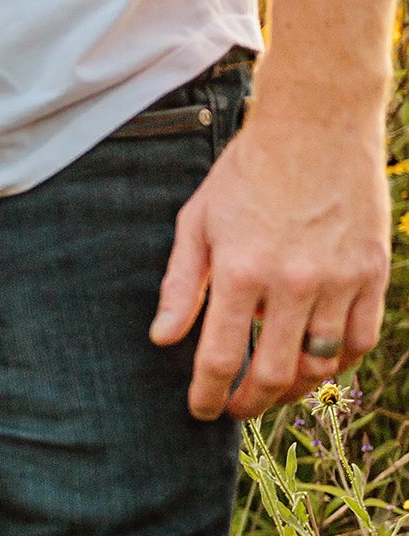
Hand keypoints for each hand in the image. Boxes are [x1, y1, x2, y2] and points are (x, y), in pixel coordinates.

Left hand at [151, 107, 390, 418]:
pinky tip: (317, 363)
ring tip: (275, 390)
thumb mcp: (197, 222)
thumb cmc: (247, 172)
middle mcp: (293, 282)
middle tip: (236, 409)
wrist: (318, 125)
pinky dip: (339, 362)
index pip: (220, 358)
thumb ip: (179, 285)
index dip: (208, 395)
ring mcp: (340, 279)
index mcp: (241, 271)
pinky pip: (361, 339)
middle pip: (275, 374)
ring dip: (295, 390)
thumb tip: (162, 338)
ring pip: (322, 364)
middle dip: (251, 402)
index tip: (200, 410)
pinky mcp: (373, 272)